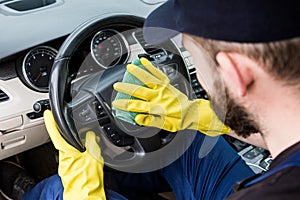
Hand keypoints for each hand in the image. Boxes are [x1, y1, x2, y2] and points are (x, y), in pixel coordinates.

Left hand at [43, 110, 105, 199]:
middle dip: (71, 134)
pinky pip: (76, 157)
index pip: (56, 135)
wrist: (87, 197)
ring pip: (72, 149)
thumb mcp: (94, 158)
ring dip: (79, 144)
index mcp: (66, 153)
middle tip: (80, 128)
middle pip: (65, 141)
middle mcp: (64, 159)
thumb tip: (91, 135)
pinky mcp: (72, 170)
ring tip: (90, 143)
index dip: (51, 123)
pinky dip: (82, 153)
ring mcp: (68, 165)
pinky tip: (91, 156)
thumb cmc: (88, 182)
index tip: (47, 114)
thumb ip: (91, 143)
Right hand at [113, 58, 229, 135]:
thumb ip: (151, 121)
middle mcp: (160, 97)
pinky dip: (150, 66)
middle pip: (140, 91)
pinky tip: (143, 61)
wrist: (192, 112)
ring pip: (148, 79)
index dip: (125, 104)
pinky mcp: (167, 83)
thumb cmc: (178, 120)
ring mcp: (163, 89)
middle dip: (127, 88)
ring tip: (129, 68)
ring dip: (138, 73)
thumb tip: (138, 118)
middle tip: (117, 85)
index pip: (137, 106)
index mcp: (157, 109)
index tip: (116, 103)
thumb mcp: (165, 126)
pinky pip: (158, 73)